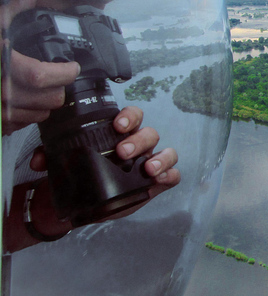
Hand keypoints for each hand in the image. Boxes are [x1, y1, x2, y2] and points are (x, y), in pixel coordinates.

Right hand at [1, 0, 79, 134]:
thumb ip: (12, 10)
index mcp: (3, 69)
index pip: (45, 77)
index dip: (65, 72)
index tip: (71, 67)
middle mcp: (1, 95)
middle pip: (51, 99)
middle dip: (58, 87)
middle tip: (56, 77)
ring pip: (39, 114)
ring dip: (43, 102)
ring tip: (38, 88)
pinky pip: (21, 125)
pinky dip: (25, 114)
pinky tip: (20, 100)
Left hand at [31, 105, 180, 195]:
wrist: (89, 205)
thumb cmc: (84, 176)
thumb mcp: (66, 165)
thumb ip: (51, 158)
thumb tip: (38, 159)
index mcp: (120, 135)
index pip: (132, 116)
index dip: (129, 116)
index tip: (118, 125)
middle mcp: (139, 146)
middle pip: (149, 133)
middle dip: (138, 140)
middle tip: (122, 152)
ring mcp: (151, 163)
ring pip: (167, 151)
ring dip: (159, 157)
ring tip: (146, 169)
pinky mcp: (158, 183)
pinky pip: (173, 175)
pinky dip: (170, 175)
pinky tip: (159, 180)